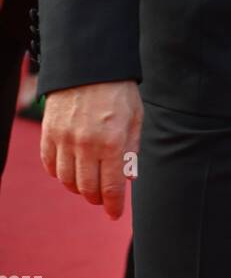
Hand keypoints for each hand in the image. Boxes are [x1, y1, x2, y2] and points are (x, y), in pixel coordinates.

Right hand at [41, 80, 142, 218]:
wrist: (89, 62)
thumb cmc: (118, 88)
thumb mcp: (135, 116)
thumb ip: (132, 149)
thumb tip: (129, 178)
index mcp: (112, 141)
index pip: (111, 188)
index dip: (113, 206)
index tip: (114, 214)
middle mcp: (86, 144)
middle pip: (87, 189)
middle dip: (97, 198)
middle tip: (102, 196)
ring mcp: (64, 139)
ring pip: (67, 181)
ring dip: (78, 187)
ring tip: (88, 181)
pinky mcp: (48, 133)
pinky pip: (50, 165)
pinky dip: (60, 173)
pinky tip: (70, 168)